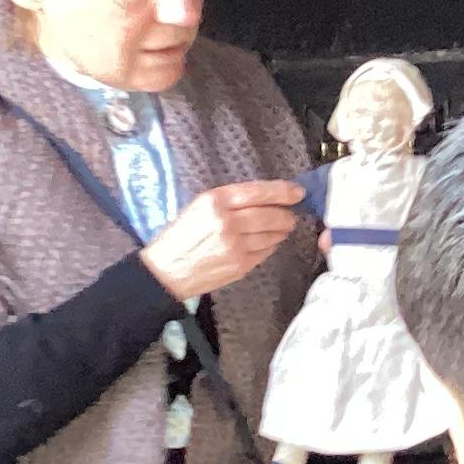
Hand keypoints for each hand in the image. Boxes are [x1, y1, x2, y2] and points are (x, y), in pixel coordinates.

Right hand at [140, 179, 304, 303]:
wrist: (166, 271)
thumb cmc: (181, 236)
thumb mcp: (199, 206)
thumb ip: (229, 200)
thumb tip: (263, 197)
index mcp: (215, 201)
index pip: (258, 192)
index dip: (282, 191)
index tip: (297, 191)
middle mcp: (228, 222)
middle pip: (270, 215)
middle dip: (285, 215)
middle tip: (291, 214)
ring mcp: (236, 245)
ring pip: (271, 235)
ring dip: (281, 231)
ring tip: (282, 228)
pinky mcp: (240, 265)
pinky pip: (266, 252)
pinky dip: (271, 245)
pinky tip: (268, 242)